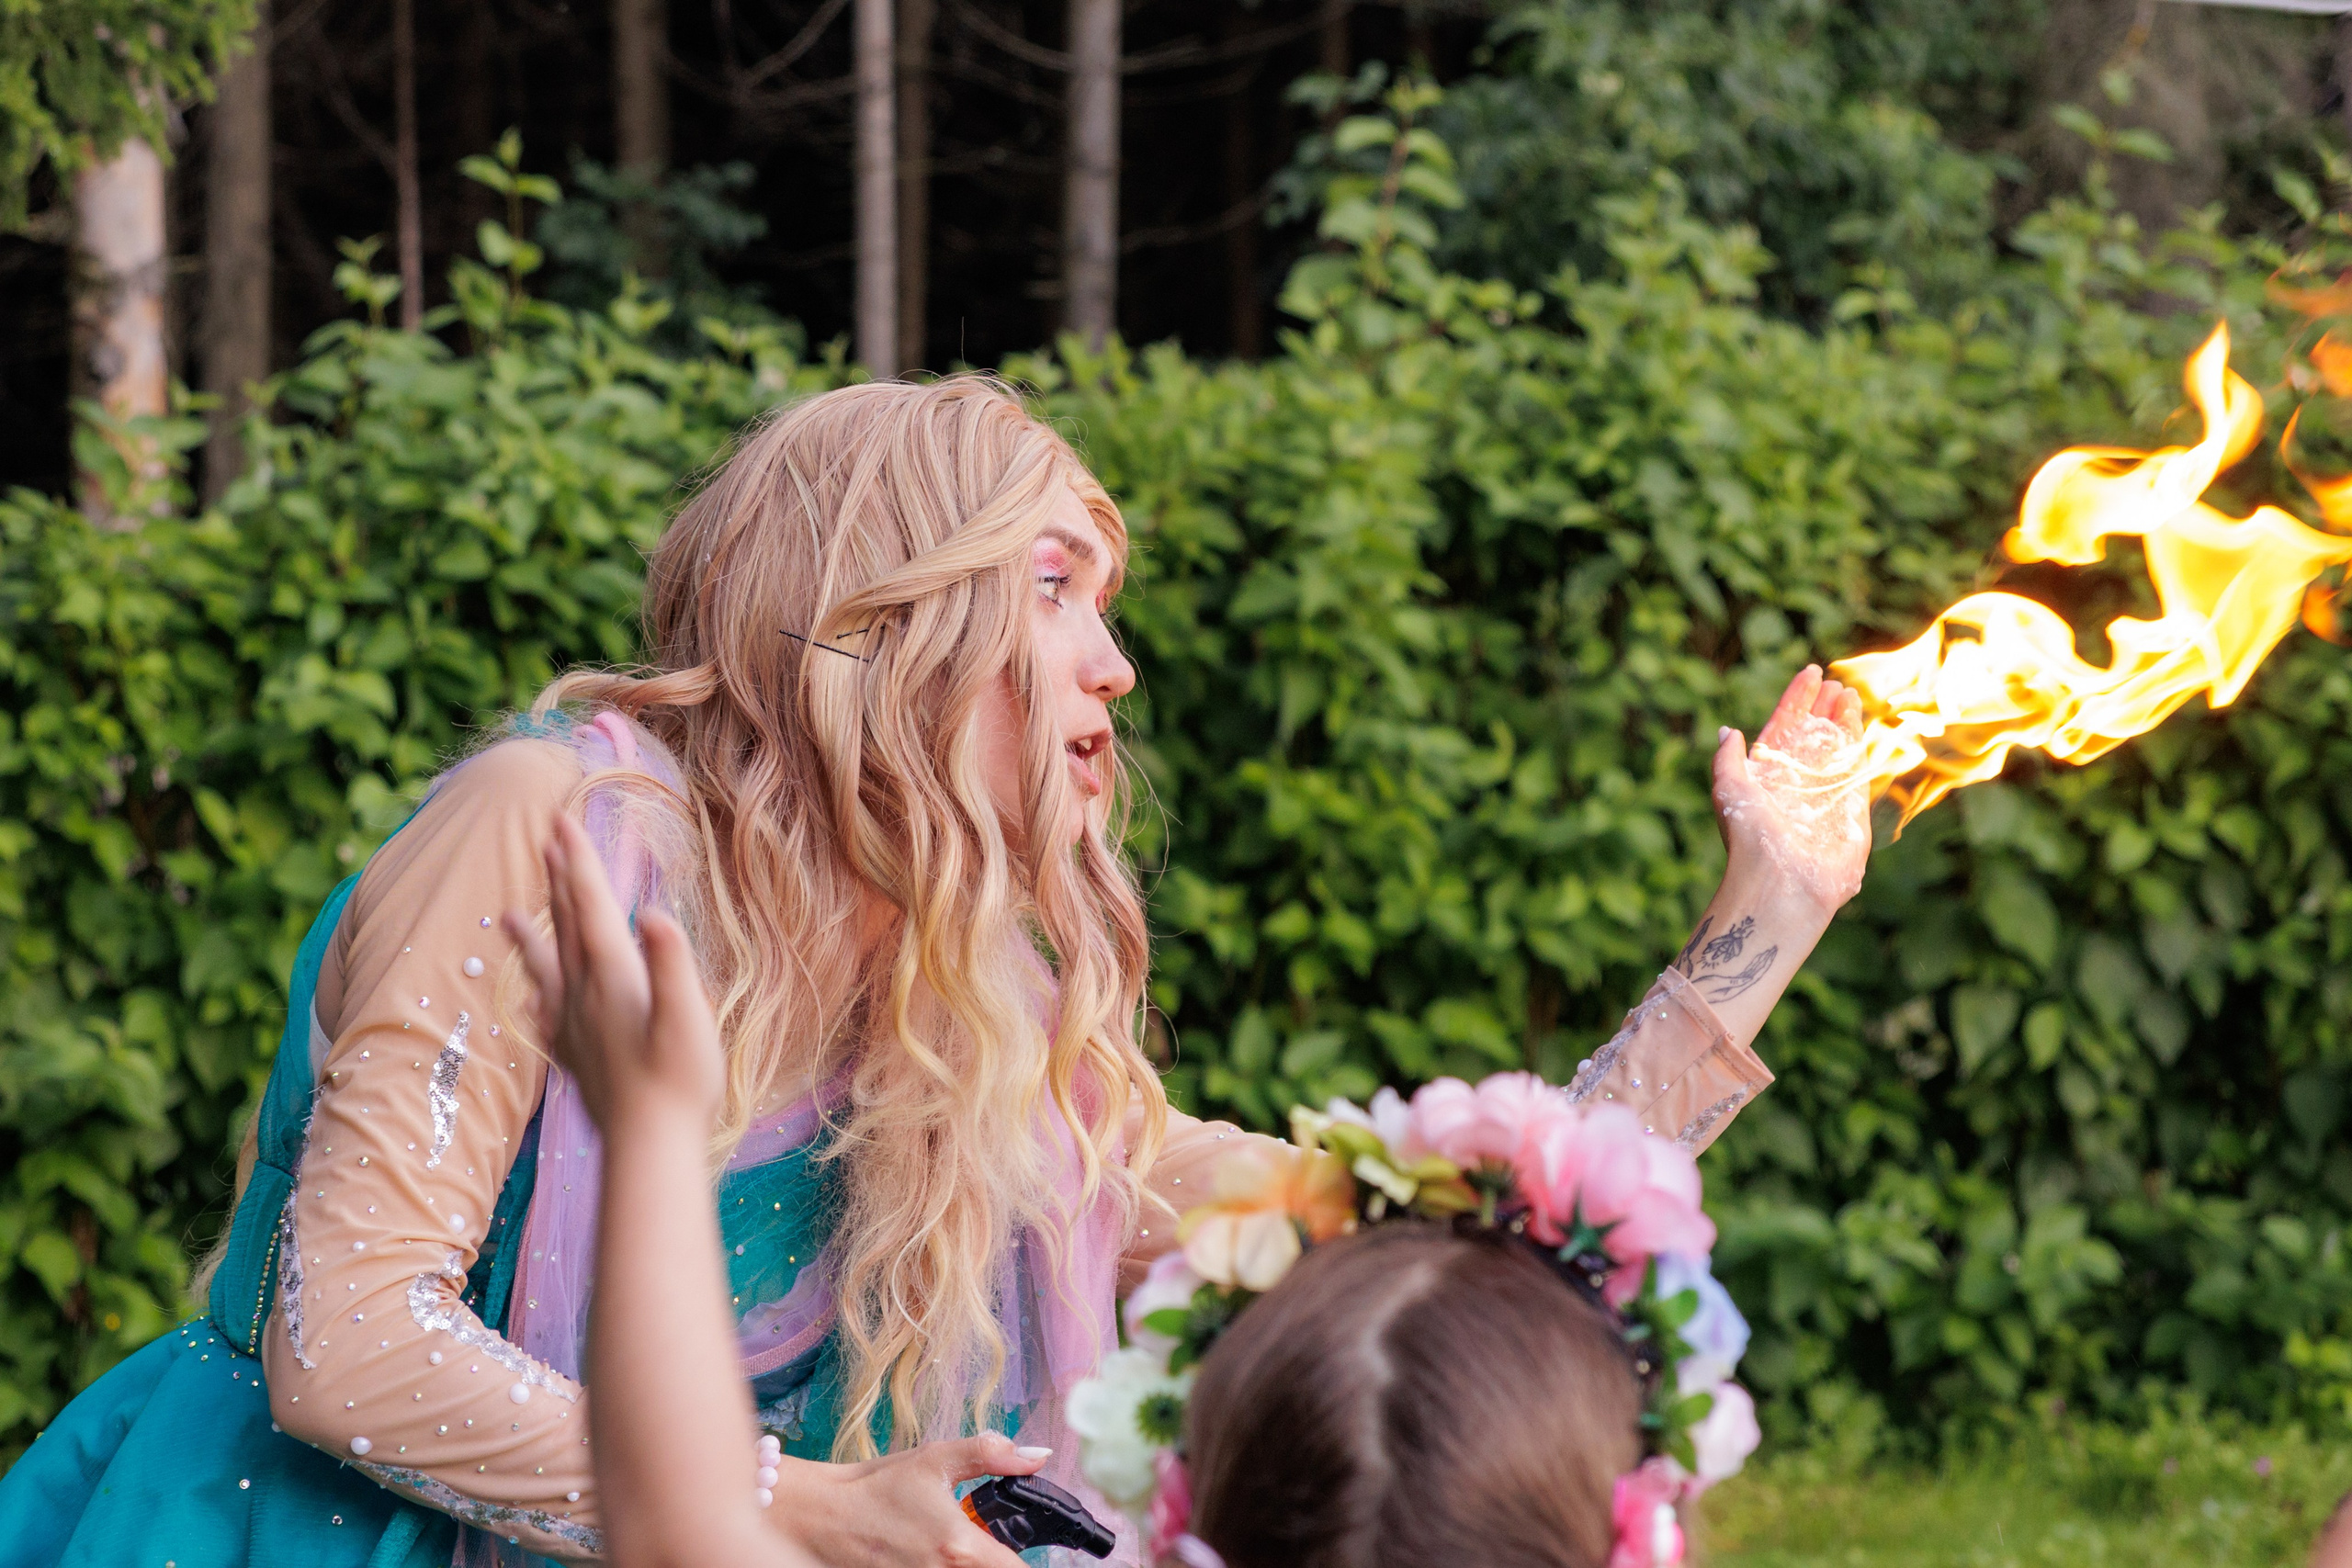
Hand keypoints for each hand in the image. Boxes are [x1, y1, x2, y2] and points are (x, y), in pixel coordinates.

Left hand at [504, 813, 723, 1133]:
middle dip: (559, 878)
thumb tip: (651, 912)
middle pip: (568, 924)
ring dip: (534, 932)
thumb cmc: (680, 1081)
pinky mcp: (578, 1054)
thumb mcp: (688, 1016)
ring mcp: (577, 1025)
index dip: (579, 862)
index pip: (592, 906)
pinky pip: (550, 1009)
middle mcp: (586, 994)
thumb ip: (671, 962)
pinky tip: (536, 996)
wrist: (650, 1147)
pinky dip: (540, 991)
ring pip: (550, 964)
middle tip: (546, 836)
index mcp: (614, 976)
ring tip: (509, 914)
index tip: (562, 821)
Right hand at [767, 1432, 1052, 1567]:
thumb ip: (992, 1455)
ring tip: (961, 1547)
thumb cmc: (876, 1487)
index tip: (1039, 1553)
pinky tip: (939, 1555)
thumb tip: (1038, 1455)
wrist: (821, 1516)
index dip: (1036, 1564)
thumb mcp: (936, 1459)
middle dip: (1003, 1562)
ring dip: (976, 1565)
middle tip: (997, 1545)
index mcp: (961, 1548)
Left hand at [1711, 664, 1870, 917]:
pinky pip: (1856, 767)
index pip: (1782, 726)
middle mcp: (1794, 782)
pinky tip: (1860, 721)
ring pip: (1835, 746)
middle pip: (1811, 734)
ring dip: (1842, 719)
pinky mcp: (1850, 808)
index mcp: (1764, 775)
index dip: (1795, 699)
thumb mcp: (1728, 790)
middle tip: (1833, 681)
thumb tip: (1727, 730)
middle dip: (1821, 707)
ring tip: (1848, 692)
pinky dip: (1858, 741)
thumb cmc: (1750, 838)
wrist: (1782, 882)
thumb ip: (1727, 759)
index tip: (1810, 672)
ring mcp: (1823, 793)